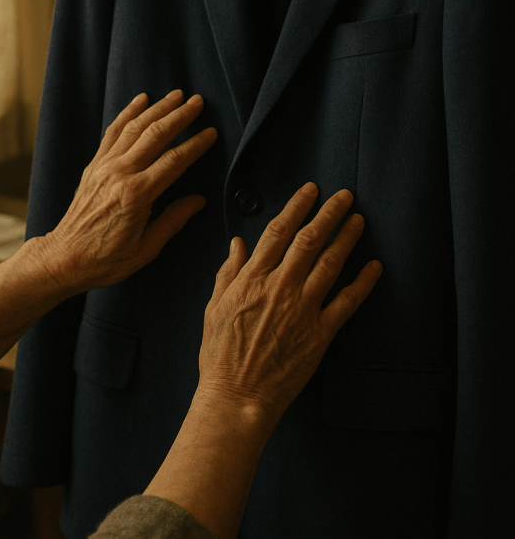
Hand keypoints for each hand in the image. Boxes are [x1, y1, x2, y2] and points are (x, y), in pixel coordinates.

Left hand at [33, 90, 216, 293]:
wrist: (65, 258)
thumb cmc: (106, 259)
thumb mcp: (147, 249)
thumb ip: (174, 220)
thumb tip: (199, 200)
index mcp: (137, 195)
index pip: (175, 161)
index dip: (196, 144)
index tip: (211, 133)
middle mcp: (120, 174)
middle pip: (156, 135)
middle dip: (180, 115)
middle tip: (198, 102)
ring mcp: (104, 166)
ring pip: (135, 127)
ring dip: (157, 108)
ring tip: (176, 95)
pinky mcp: (94, 165)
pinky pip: (113, 132)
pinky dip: (127, 113)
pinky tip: (141, 100)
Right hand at [196, 183, 381, 430]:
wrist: (236, 397)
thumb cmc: (219, 355)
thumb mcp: (213, 307)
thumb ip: (227, 272)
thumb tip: (238, 243)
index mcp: (252, 278)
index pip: (279, 231)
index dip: (297, 206)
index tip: (310, 190)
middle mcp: (280, 287)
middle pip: (310, 240)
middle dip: (329, 213)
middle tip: (345, 196)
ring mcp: (302, 310)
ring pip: (331, 264)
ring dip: (347, 239)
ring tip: (359, 220)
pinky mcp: (320, 334)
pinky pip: (347, 303)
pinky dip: (363, 283)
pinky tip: (374, 267)